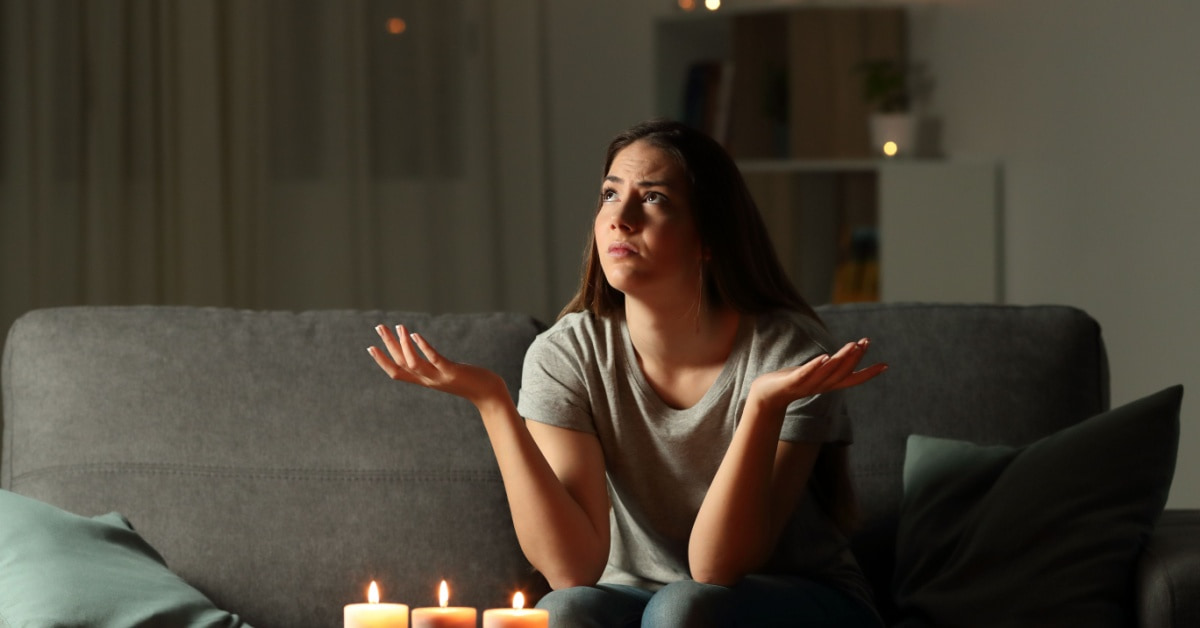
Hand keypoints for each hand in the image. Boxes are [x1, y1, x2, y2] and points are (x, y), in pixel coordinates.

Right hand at [367, 324, 505, 405]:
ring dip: (403, 345)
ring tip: (398, 326)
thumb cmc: (469, 381)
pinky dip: (423, 348)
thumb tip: (425, 353)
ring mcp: (439, 377)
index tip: (370, 347)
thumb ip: (434, 366)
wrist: (488, 393)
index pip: (397, 373)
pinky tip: (415, 335)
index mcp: (425, 380)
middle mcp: (428, 380)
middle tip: (379, 327)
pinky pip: (434, 359)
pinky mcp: (452, 372)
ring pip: (413, 363)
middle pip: (401, 363)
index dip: (382, 361)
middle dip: (388, 345)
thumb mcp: (446, 374)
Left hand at [747, 338, 886, 414]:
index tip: (885, 365)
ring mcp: (806, 385)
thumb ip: (829, 369)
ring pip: (828, 372)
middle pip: (842, 373)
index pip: (852, 380)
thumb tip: (840, 358)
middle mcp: (820, 386)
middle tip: (865, 342)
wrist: (766, 396)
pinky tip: (824, 357)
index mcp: (827, 384)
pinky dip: (816, 366)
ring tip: (851, 345)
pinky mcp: (791, 382)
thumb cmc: (791, 383)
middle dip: (855, 357)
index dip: (868, 373)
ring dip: (841, 359)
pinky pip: (806, 374)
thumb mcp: (813, 375)